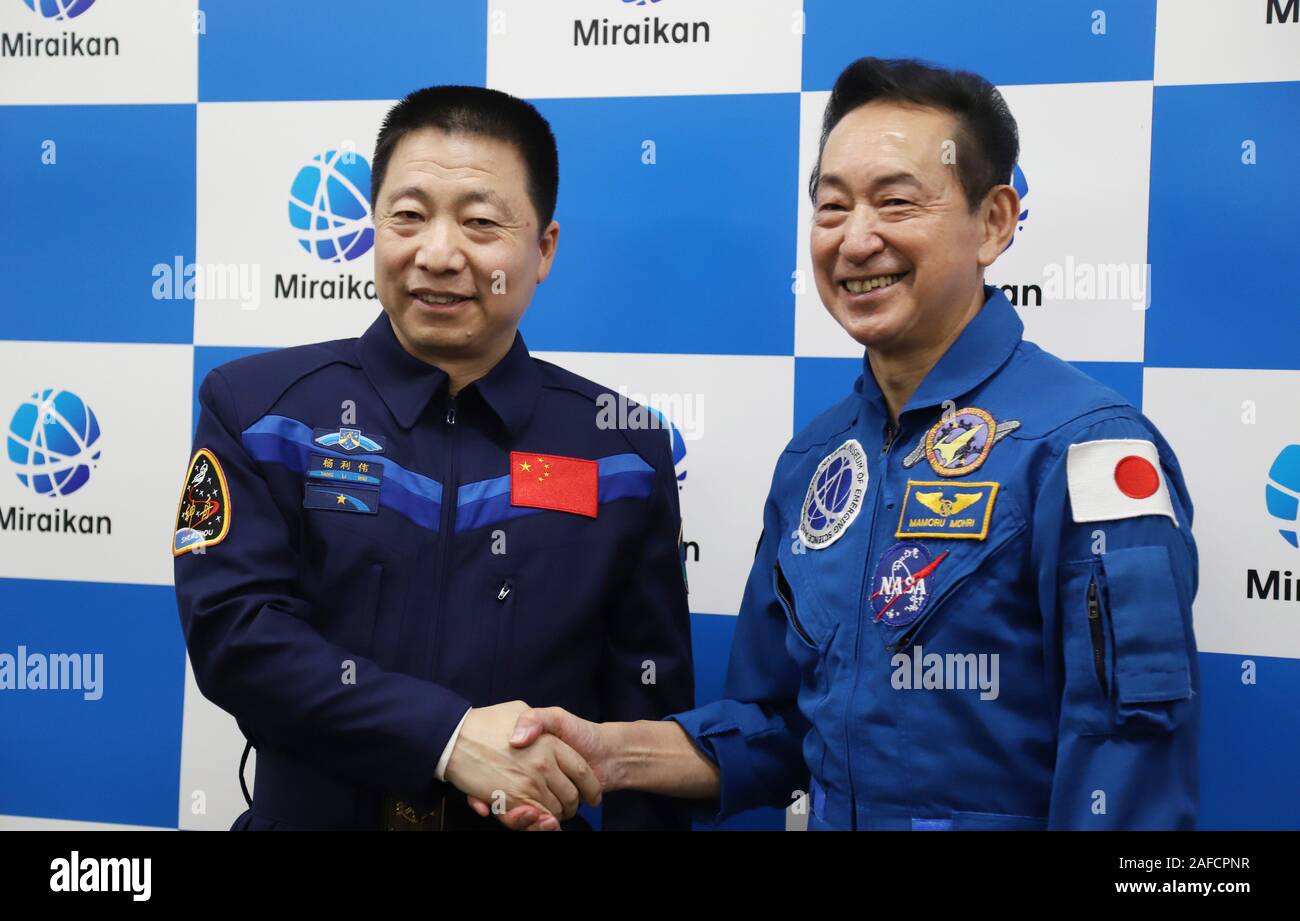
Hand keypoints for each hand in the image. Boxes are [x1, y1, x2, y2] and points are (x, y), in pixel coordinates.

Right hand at [444, 701, 600, 830]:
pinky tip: (531, 816)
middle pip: (570, 797)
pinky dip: (534, 823)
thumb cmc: (486, 722)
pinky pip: (532, 819)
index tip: (591, 796)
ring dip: (552, 818)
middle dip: (570, 807)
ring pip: (552, 812)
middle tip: (565, 809)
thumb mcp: (520, 709)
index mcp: (550, 743)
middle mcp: (543, 764)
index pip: (582, 771)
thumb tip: (545, 739)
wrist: (453, 736)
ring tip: (548, 816)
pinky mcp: (510, 800)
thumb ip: (538, 721)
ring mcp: (527, 783)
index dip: (590, 787)